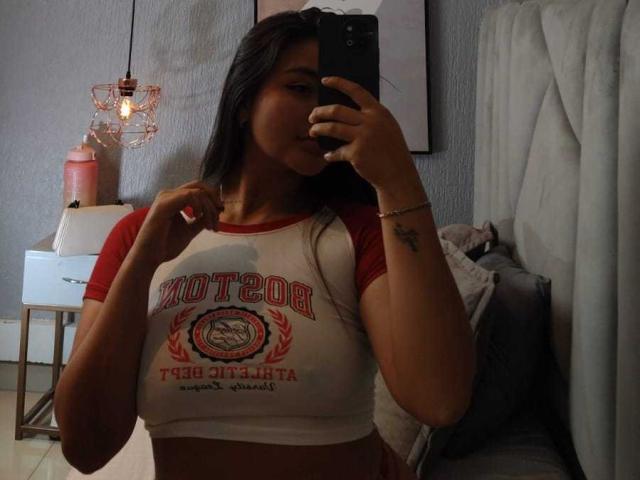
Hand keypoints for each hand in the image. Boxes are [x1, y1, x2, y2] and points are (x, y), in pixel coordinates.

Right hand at [131, 180, 223, 267]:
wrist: (149, 257)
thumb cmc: (166, 244)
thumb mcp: (190, 230)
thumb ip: (202, 220)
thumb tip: (217, 211)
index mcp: (174, 199)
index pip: (198, 189)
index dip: (212, 199)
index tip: (219, 215)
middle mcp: (169, 195)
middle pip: (199, 186)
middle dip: (213, 199)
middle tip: (219, 216)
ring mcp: (165, 198)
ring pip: (197, 192)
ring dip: (208, 209)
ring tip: (208, 226)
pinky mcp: (163, 204)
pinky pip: (189, 196)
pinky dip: (199, 207)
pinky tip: (197, 218)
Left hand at [308, 76, 417, 190]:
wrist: (398, 175)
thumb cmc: (392, 152)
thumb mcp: (388, 127)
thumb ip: (371, 118)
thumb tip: (347, 113)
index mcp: (379, 112)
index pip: (356, 91)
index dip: (339, 83)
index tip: (325, 80)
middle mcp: (371, 121)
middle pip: (337, 110)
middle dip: (320, 112)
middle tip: (312, 116)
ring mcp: (363, 137)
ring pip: (332, 128)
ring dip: (319, 129)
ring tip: (312, 131)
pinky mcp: (356, 153)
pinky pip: (337, 151)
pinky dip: (330, 154)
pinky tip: (327, 156)